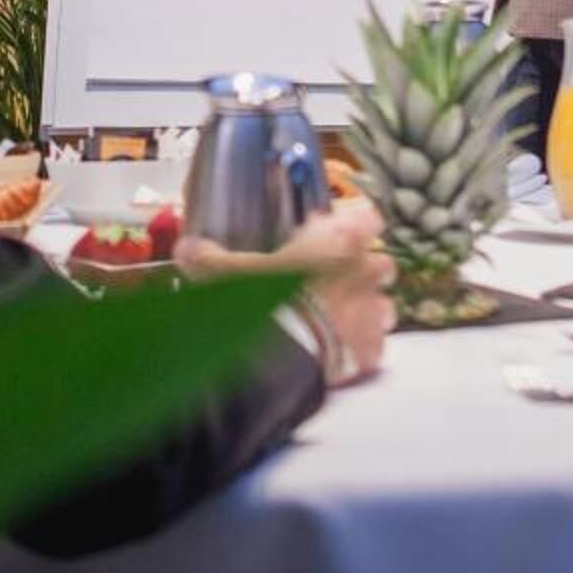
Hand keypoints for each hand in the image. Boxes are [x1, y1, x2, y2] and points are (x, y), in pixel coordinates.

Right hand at [178, 198, 395, 385]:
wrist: (280, 354)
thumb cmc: (259, 299)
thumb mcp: (224, 270)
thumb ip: (207, 256)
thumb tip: (188, 247)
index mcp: (337, 241)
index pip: (369, 218)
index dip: (358, 224)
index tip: (345, 230)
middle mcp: (364, 273)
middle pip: (382, 264)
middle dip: (366, 271)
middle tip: (338, 278)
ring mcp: (372, 314)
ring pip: (385, 307)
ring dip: (368, 311)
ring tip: (341, 320)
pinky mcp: (370, 352)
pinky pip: (373, 348)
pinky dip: (360, 350)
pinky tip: (340, 353)